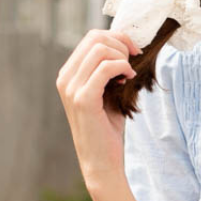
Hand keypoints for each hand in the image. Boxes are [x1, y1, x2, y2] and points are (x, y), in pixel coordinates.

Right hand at [55, 27, 137, 188]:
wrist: (101, 163)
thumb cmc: (106, 130)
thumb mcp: (106, 94)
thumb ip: (109, 71)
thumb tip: (126, 47)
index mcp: (68, 75)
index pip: (90, 38)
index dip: (116, 38)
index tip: (133, 52)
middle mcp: (65, 78)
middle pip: (94, 38)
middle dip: (121, 43)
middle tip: (134, 60)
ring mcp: (71, 88)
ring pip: (100, 49)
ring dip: (122, 56)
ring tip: (130, 73)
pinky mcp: (83, 99)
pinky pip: (105, 67)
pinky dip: (122, 67)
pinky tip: (129, 78)